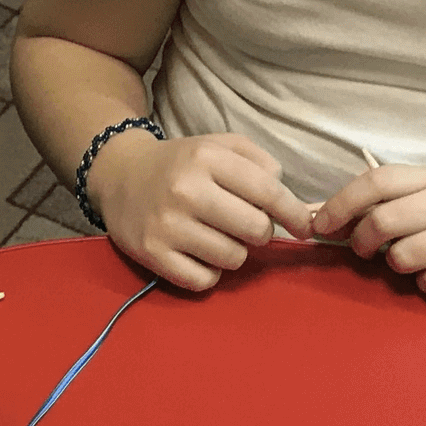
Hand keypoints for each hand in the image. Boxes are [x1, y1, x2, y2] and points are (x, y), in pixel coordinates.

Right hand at [88, 129, 314, 291]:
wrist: (120, 175)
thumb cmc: (180, 162)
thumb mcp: (218, 145)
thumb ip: (259, 161)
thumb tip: (285, 199)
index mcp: (206, 158)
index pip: (268, 192)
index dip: (294, 214)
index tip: (304, 226)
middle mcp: (186, 191)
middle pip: (256, 231)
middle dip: (259, 231)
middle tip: (244, 224)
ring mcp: (167, 226)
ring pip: (233, 258)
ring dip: (233, 251)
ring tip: (215, 235)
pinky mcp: (152, 255)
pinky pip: (204, 280)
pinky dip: (209, 272)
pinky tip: (198, 253)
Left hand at [312, 164, 425, 296]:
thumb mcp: (421, 199)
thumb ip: (374, 204)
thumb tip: (309, 214)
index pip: (376, 181)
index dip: (341, 203)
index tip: (320, 226)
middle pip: (383, 221)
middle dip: (363, 242)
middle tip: (365, 252)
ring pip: (404, 257)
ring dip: (398, 267)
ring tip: (414, 260)